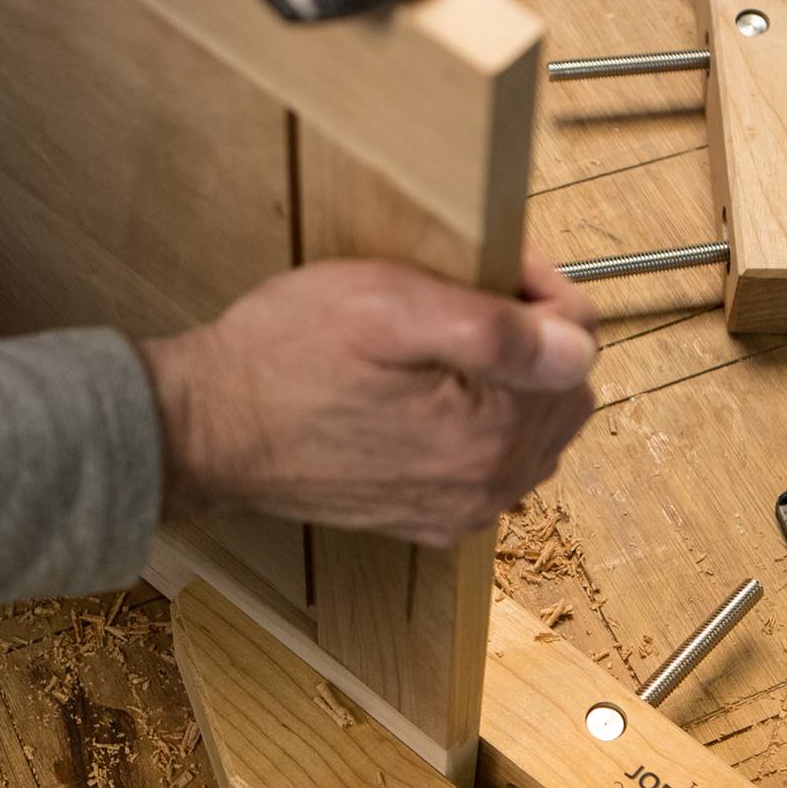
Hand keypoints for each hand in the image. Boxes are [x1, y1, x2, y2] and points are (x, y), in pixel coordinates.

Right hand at [138, 252, 598, 546]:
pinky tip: (427, 396)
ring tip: (440, 349)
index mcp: (491, 434)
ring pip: (534, 430)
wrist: (207, 429)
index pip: (579, 347)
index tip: (488, 267)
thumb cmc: (284, 353)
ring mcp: (460, 511)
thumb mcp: (387, 306)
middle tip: (461, 301)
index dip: (541, 292)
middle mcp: (488, 486)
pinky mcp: (429, 520)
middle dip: (531, 340)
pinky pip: (492, 465)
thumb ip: (495, 329)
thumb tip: (579, 346)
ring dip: (509, 384)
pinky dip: (479, 425)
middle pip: (564, 394)